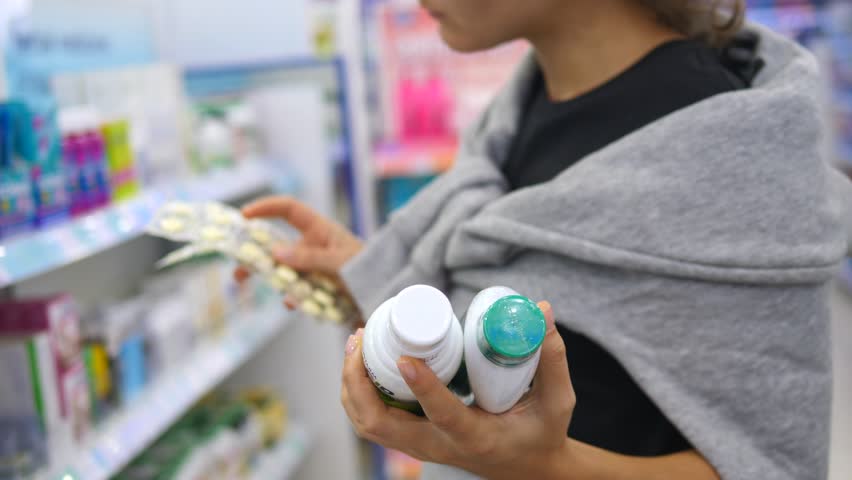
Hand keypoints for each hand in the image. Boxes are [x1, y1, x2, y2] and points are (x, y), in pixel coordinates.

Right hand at [234, 196, 363, 308]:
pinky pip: (298, 288)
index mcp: (319, 229)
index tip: (244, 215)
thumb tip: (275, 252)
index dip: (266, 207)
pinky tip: (292, 304)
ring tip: (250, 284)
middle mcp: (313, 245)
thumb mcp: (339, 262)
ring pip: (284, 269)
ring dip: (270, 277)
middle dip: (256, 253)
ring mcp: (314, 265)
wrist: (387, 291)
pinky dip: (293, 296)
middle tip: (238, 268)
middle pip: (278, 243)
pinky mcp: (318, 284)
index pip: (289, 209)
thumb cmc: (369, 268)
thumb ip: (309, 258)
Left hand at [341, 301, 575, 479]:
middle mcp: (441, 447)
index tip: (405, 358)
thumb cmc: (543, 433)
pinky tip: (363, 361)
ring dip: (353, 387)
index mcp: (476, 438)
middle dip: (359, 383)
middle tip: (360, 339)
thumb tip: (542, 308)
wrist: (530, 469)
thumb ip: (552, 357)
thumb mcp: (558, 400)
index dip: (422, 387)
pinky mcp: (416, 440)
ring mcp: (423, 447)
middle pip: (380, 426)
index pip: (444, 416)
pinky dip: (360, 394)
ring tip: (356, 343)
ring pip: (368, 425)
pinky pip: (374, 422)